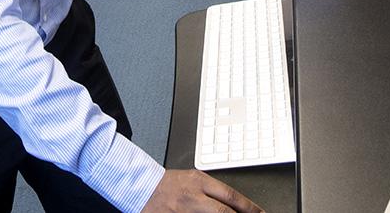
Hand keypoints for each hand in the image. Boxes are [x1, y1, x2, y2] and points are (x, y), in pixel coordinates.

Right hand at [142, 169, 262, 212]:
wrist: (139, 186)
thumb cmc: (166, 184)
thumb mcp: (192, 180)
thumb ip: (212, 191)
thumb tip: (233, 205)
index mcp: (199, 182)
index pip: (231, 196)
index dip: (250, 208)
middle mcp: (193, 197)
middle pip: (224, 211)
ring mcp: (183, 211)